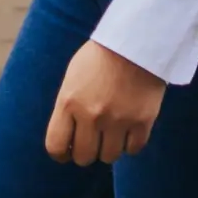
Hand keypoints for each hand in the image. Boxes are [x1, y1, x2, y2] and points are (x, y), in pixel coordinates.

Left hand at [45, 41, 165, 165]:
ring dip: (109, 148)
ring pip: (109, 157)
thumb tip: (67, 139)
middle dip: (86, 152)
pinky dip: (130, 143)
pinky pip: (132, 149)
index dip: (61, 154)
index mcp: (69, 101)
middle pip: (83, 157)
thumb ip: (68, 107)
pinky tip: (129, 129)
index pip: (56, 146)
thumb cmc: (102, 57)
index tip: (67, 150)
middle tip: (93, 141)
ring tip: (113, 132)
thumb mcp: (74, 77)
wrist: (137, 39)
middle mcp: (91, 114)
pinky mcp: (142, 121)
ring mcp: (118, 119)